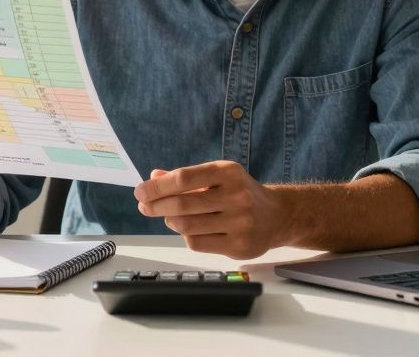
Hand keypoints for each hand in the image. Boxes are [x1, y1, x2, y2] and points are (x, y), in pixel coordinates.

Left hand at [134, 160, 285, 258]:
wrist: (277, 216)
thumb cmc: (240, 192)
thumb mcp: (217, 176)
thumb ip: (186, 177)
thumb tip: (154, 177)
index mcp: (228, 172)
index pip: (184, 178)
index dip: (157, 186)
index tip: (141, 191)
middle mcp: (236, 196)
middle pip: (181, 204)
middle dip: (155, 206)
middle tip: (144, 206)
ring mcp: (240, 223)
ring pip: (186, 226)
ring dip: (170, 221)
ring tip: (168, 217)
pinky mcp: (239, 246)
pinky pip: (197, 243)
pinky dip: (186, 236)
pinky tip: (190, 229)